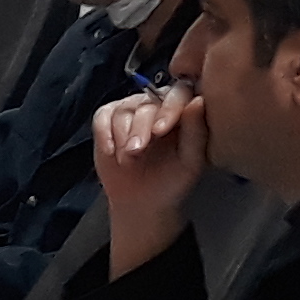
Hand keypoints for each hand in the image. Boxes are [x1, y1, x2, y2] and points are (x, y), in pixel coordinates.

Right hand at [90, 84, 209, 276]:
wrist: (144, 204)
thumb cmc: (174, 183)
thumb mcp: (192, 163)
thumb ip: (195, 133)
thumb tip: (197, 100)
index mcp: (183, 111)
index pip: (177, 95)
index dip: (167, 110)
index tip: (162, 132)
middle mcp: (157, 106)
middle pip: (147, 102)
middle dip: (141, 128)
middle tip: (138, 153)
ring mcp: (130, 112)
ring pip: (122, 110)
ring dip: (123, 135)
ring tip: (128, 158)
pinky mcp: (108, 123)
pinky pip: (103, 118)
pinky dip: (105, 134)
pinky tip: (111, 151)